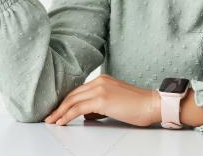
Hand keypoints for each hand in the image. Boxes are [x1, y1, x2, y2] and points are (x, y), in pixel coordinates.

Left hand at [43, 74, 158, 126]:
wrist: (152, 104)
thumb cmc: (138, 105)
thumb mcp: (114, 102)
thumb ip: (99, 106)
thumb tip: (86, 115)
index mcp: (102, 79)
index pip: (78, 91)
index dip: (66, 102)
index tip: (57, 110)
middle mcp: (99, 81)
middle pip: (72, 94)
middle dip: (59, 107)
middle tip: (49, 117)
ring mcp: (100, 88)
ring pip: (72, 101)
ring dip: (60, 112)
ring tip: (51, 121)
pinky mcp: (101, 99)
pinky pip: (78, 108)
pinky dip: (67, 116)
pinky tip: (61, 122)